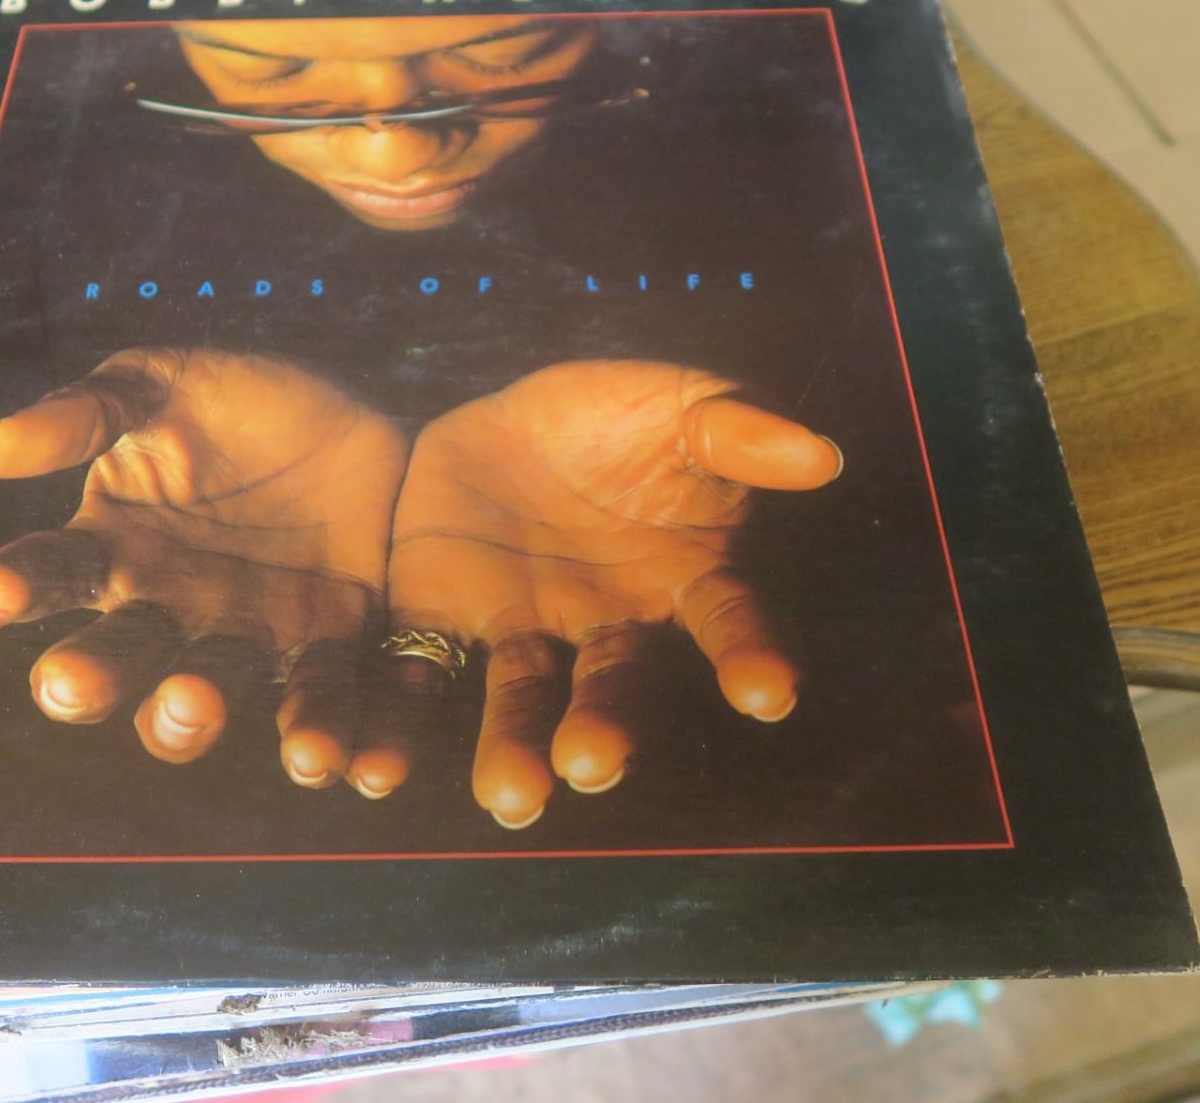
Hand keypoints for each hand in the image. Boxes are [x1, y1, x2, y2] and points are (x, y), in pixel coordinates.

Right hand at [0, 348, 409, 785]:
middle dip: (92, 676)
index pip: (50, 573)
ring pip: (203, 696)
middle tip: (68, 684)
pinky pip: (317, 701)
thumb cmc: (242, 406)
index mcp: (114, 549)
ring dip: (191, 713)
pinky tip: (323, 752)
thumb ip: (84, 413)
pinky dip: (319, 733)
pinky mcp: (325, 652)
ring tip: (193, 700)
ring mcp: (245, 639)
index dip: (15, 586)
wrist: (364, 424)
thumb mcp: (162, 385)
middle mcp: (167, 611)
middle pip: (116, 657)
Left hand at [384, 360, 841, 827]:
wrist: (507, 412)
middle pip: (612, 687)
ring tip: (508, 794)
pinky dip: (396, 721)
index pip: (726, 622)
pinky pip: (418, 676)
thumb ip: (738, 431)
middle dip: (605, 727)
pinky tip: (377, 763)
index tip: (769, 693)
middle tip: (592, 763)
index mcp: (680, 577)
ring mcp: (522, 629)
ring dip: (511, 749)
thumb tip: (822, 454)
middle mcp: (606, 625)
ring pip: (518, 699)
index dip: (750, 655)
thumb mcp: (681, 404)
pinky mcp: (439, 618)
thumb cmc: (622, 416)